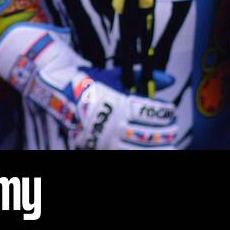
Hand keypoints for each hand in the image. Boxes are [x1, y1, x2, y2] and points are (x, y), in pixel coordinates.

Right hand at [0, 23, 177, 149]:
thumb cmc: (90, 81)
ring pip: (133, 150)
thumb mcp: (118, 75)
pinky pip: (119, 154)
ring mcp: (100, 139)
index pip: (148, 113)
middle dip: (164, 135)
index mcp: (116, 104)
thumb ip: (145, 78)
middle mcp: (109, 124)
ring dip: (154, 149)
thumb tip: (170, 80)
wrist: (56, 90)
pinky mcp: (93, 147)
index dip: (164, 114)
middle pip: (144, 135)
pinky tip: (147, 151)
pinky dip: (135, 153)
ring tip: (169, 148)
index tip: (171, 112)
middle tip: (173, 132)